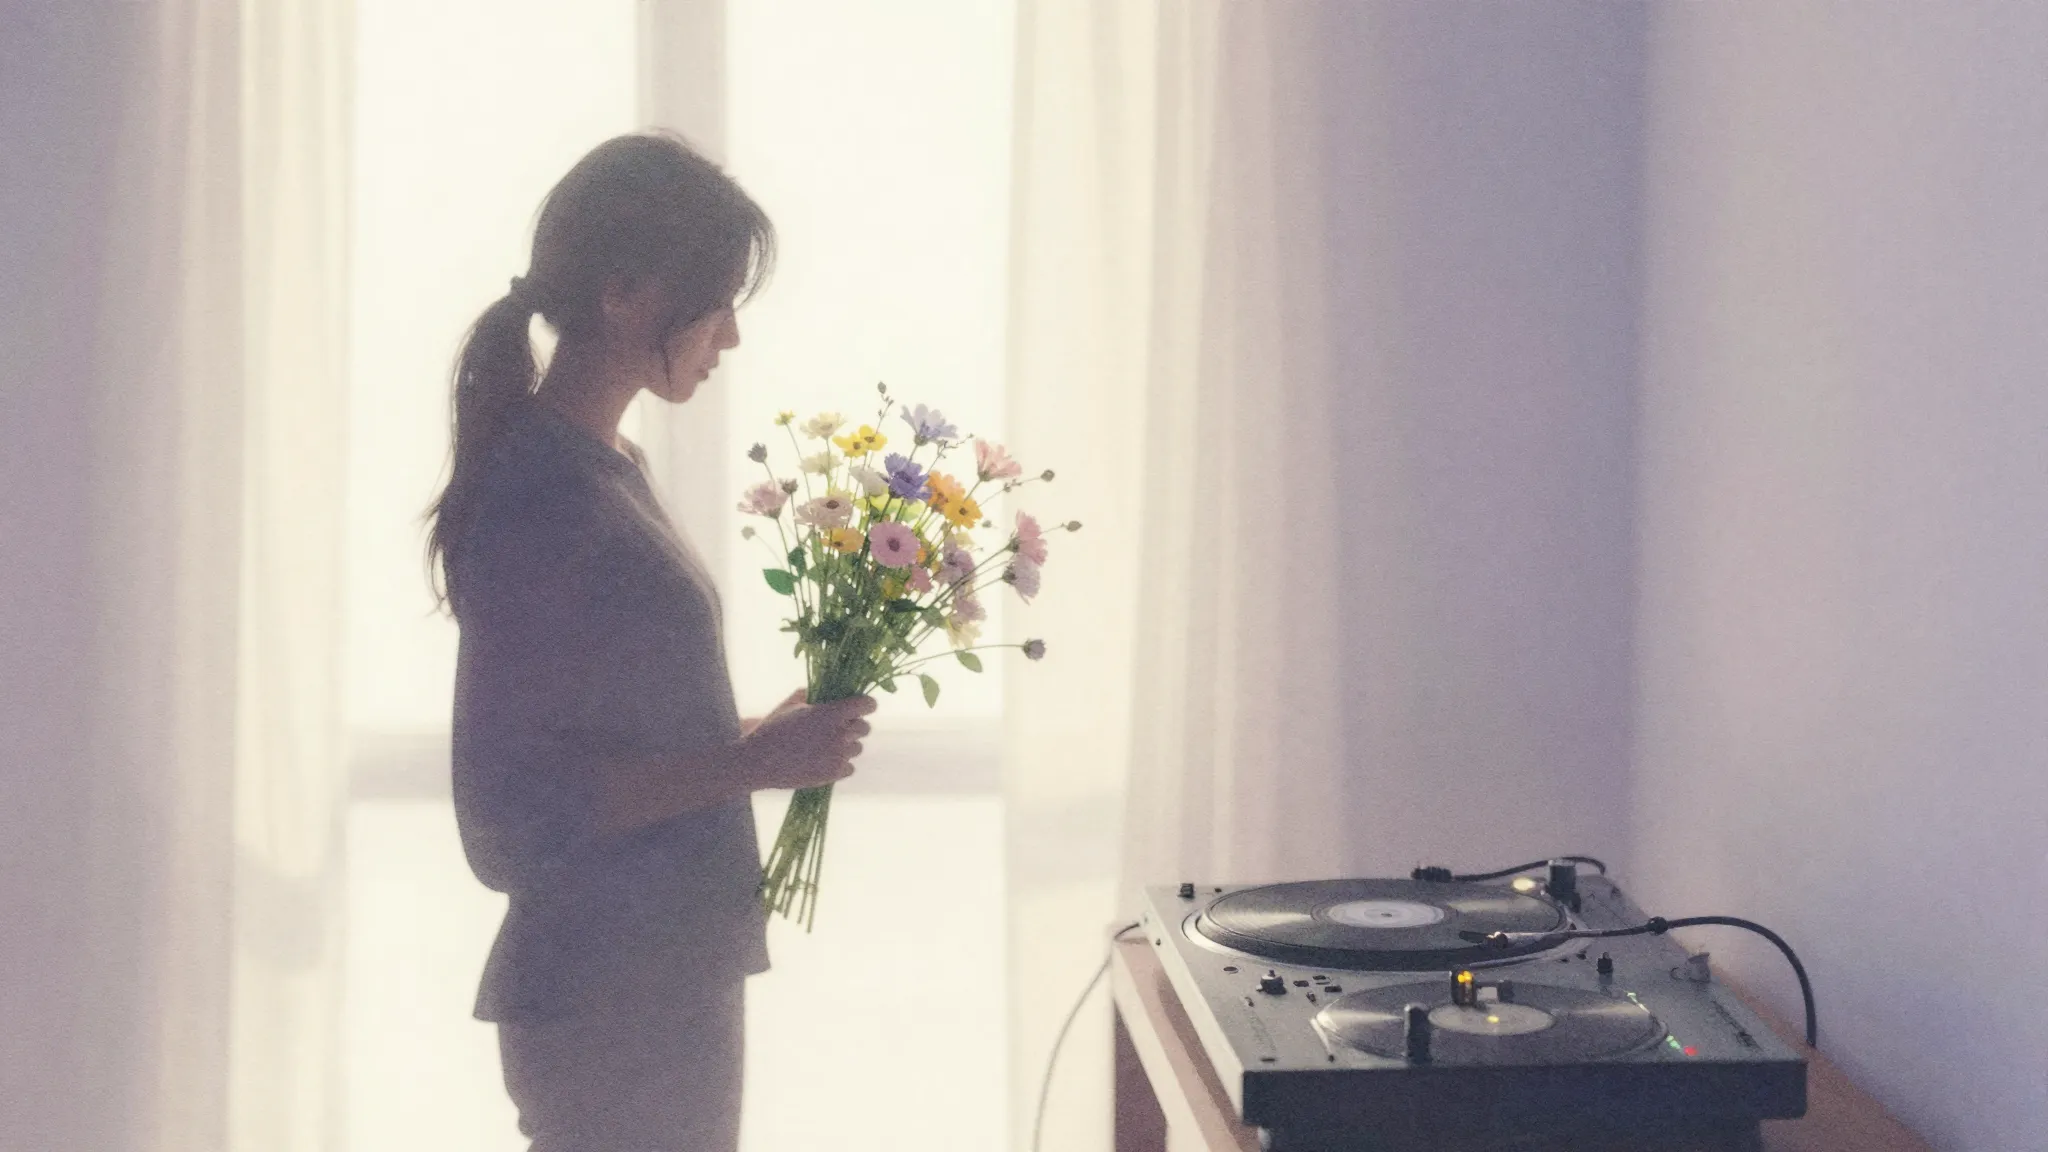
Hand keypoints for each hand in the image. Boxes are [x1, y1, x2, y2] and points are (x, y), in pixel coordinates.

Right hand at [739, 694, 874, 790]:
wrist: (759, 761)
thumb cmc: (772, 729)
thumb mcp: (790, 706)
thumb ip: (809, 696)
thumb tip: (818, 692)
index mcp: (831, 713)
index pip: (867, 704)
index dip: (866, 705)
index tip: (860, 707)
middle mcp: (840, 734)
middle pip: (865, 728)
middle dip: (853, 726)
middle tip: (836, 729)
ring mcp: (838, 755)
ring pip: (857, 748)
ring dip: (846, 746)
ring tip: (825, 747)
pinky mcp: (834, 774)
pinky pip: (850, 767)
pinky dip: (840, 765)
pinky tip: (824, 761)